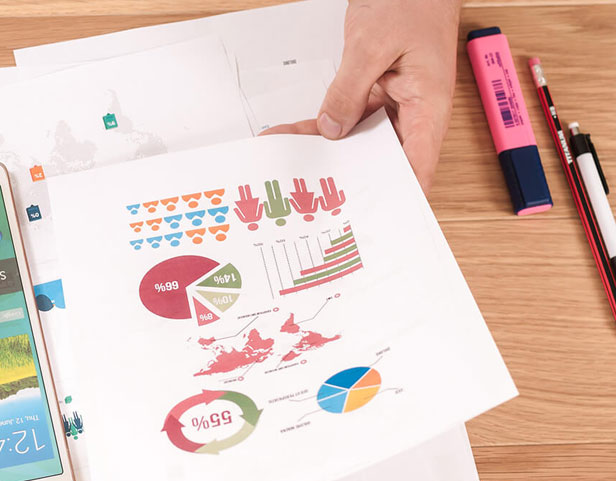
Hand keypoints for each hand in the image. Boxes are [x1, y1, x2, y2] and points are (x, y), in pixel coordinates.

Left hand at [263, 0, 461, 191]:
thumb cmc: (411, 2)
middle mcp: (414, 112)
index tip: (372, 219)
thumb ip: (349, 89)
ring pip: (358, 142)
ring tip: (292, 171)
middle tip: (316, 201)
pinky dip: (320, 127)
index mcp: (428, 107)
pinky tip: (291, 136)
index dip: (397, 197)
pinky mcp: (375, 94)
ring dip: (327, 154)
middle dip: (350, 180)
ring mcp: (394, 105)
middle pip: (382, 160)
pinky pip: (347, 118)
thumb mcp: (372, 46)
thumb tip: (333, 129)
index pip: (417, 166)